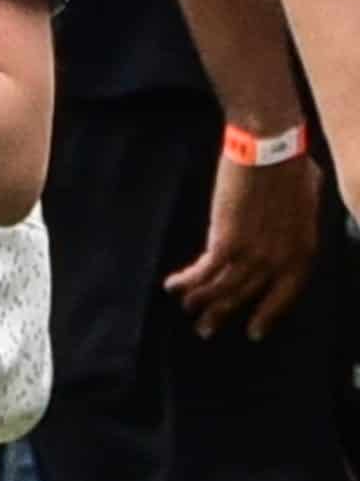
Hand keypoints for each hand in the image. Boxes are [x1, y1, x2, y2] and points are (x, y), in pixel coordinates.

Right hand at [164, 152, 320, 339]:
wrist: (271, 149)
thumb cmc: (291, 165)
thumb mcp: (309, 200)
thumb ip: (299, 220)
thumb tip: (292, 218)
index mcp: (303, 252)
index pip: (285, 295)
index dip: (267, 315)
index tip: (253, 331)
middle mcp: (279, 262)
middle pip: (247, 296)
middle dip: (224, 315)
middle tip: (206, 331)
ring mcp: (253, 255)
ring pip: (223, 290)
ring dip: (202, 303)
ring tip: (187, 312)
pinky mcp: (226, 243)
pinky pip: (204, 272)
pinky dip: (187, 281)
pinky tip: (172, 286)